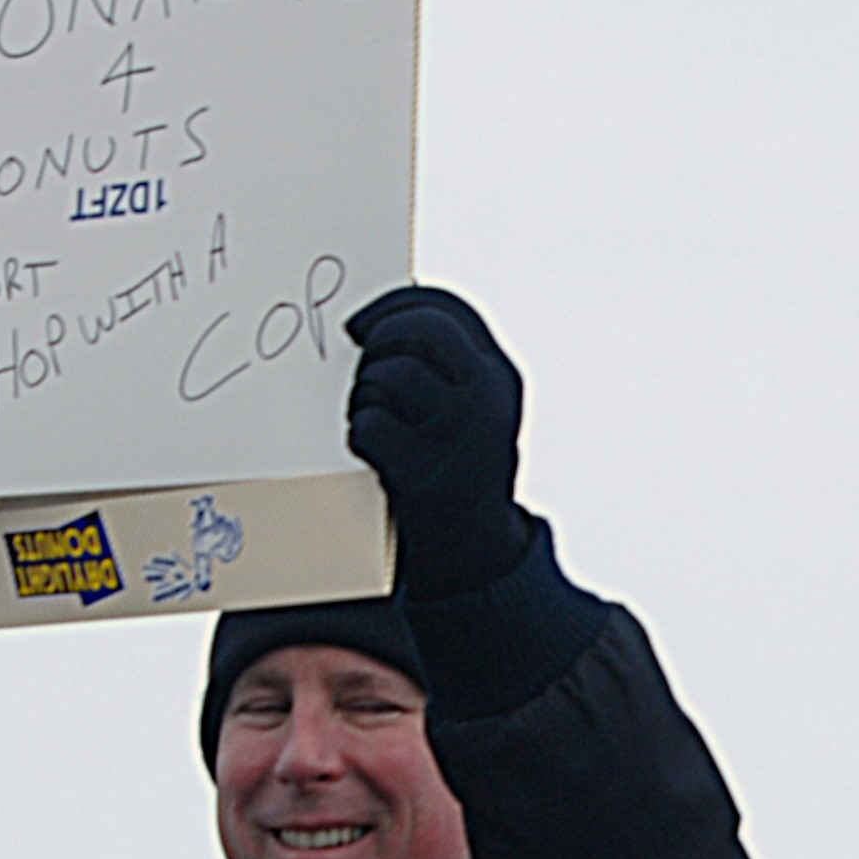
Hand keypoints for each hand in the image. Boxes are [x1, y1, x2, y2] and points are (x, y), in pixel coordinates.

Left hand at [346, 286, 528, 598]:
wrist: (476, 555)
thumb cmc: (456, 472)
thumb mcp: (471, 413)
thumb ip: (442, 368)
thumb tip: (374, 324)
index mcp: (499, 377)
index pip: (449, 308)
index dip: (396, 304)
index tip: (361, 321)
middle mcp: (487, 400)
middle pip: (422, 329)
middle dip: (379, 337)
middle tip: (359, 360)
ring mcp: (458, 436)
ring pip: (389, 376)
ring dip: (363, 395)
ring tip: (368, 418)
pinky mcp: (426, 473)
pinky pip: (371, 427)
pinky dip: (359, 434)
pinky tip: (368, 450)